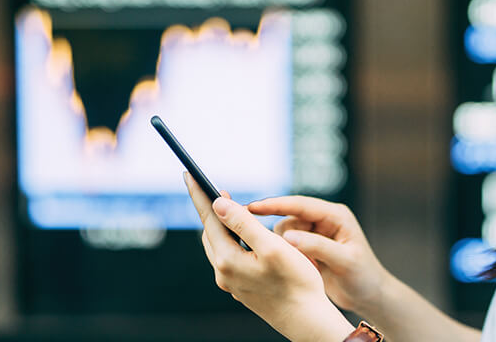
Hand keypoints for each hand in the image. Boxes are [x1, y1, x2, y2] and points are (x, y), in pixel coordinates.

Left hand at [183, 173, 353, 341]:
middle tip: (212, 188)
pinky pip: (230, 257)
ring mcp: (232, 282)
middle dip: (210, 209)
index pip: (209, 219)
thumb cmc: (296, 282)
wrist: (306, 320)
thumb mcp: (272, 246)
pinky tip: (242, 237)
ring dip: (221, 225)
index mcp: (228, 260)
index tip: (189, 174)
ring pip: (219, 246)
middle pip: (211, 232)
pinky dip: (232, 240)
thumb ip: (243, 223)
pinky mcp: (242, 288)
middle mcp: (224, 273)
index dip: (199, 195)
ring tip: (227, 208)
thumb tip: (217, 203)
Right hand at [247, 196, 391, 314]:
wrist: (370, 296)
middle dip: (281, 235)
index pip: (300, 204)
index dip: (275, 205)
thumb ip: (318, 247)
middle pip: (289, 218)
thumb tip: (288, 237)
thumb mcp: (344, 261)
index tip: (252, 207)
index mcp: (335, 215)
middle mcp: (324, 220)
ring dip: (286, 249)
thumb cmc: (364, 277)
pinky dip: (287, 256)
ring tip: (304, 267)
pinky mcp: (309, 248)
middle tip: (277, 253)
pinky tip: (294, 269)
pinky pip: (287, 246)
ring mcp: (315, 234)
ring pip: (285, 233)